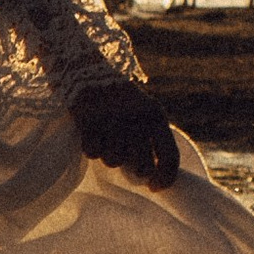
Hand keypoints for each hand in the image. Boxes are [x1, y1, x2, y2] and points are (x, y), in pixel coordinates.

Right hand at [69, 74, 179, 188]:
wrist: (83, 65)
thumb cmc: (115, 95)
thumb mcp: (143, 110)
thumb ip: (152, 138)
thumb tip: (153, 175)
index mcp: (156, 116)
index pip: (170, 158)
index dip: (165, 179)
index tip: (154, 188)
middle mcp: (137, 119)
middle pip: (141, 167)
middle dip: (131, 168)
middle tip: (121, 153)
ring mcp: (113, 121)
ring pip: (114, 162)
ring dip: (107, 154)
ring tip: (104, 135)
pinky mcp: (88, 121)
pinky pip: (92, 153)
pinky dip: (90, 146)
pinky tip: (90, 130)